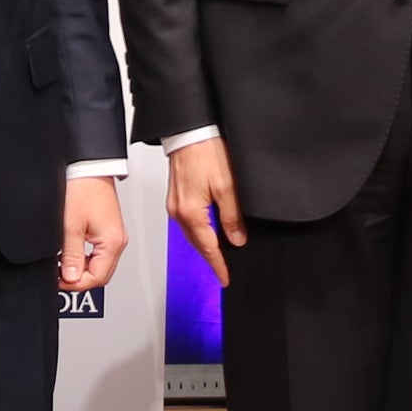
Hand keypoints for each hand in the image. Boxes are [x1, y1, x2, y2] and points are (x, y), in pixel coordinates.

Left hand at [56, 175, 128, 293]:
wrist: (89, 167)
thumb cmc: (83, 189)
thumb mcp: (70, 226)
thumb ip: (71, 256)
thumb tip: (70, 278)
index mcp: (112, 242)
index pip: (97, 278)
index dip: (75, 284)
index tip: (58, 280)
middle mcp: (118, 241)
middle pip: (100, 274)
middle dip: (79, 278)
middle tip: (59, 275)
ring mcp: (114, 235)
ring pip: (100, 265)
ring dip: (82, 268)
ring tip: (62, 264)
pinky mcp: (109, 230)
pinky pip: (99, 253)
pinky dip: (86, 258)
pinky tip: (71, 254)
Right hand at [169, 137, 245, 281]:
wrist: (190, 132)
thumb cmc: (206, 152)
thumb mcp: (228, 187)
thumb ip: (232, 217)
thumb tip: (236, 239)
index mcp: (191, 212)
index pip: (208, 247)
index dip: (218, 265)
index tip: (225, 278)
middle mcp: (178, 211)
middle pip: (197, 243)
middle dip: (210, 258)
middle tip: (223, 271)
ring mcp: (174, 204)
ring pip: (191, 233)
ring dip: (204, 244)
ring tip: (217, 254)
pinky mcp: (175, 196)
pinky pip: (187, 221)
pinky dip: (198, 230)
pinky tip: (206, 230)